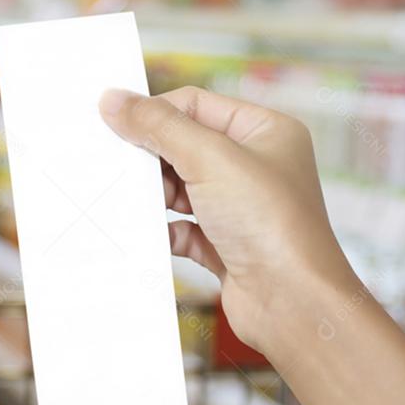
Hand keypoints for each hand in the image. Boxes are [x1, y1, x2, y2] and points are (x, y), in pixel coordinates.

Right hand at [99, 86, 360, 361]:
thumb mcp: (210, 159)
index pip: (197, 104)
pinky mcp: (225, 246)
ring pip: (180, 189)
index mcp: (265, 132)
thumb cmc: (272, 224)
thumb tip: (115, 100)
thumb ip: (159, 126)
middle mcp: (255, 167)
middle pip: (184, 146)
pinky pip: (182, 229)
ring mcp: (240, 209)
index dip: (155, 111)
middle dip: (150, 156)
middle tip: (112, 160)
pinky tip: (144, 233)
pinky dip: (162, 230)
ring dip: (153, 195)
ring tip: (125, 197)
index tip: (113, 120)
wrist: (293, 304)